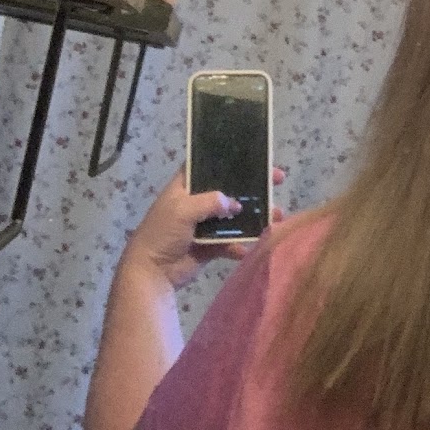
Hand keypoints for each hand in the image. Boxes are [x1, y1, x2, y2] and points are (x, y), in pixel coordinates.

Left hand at [123, 169, 287, 289]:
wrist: (152, 272)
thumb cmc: (162, 233)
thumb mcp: (182, 210)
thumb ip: (210, 202)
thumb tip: (235, 204)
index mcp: (186, 186)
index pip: (210, 165)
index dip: (231, 159)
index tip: (256, 157)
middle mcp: (197, 202)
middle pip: (230, 189)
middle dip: (253, 186)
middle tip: (277, 180)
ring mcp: (205, 225)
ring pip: (235, 216)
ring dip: (254, 217)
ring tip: (276, 217)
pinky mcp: (210, 246)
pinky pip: (230, 242)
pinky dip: (241, 245)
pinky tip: (250, 247)